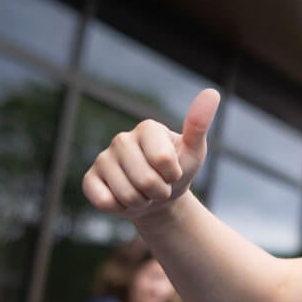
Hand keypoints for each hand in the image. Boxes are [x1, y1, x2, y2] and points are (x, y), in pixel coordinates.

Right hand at [82, 89, 219, 220]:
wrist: (159, 198)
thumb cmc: (178, 171)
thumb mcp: (194, 151)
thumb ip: (199, 124)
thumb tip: (212, 92)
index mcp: (147, 128)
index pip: (163, 159)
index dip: (173, 174)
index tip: (174, 171)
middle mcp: (121, 139)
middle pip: (146, 180)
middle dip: (160, 192)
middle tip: (160, 186)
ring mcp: (103, 158)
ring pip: (127, 194)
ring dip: (142, 201)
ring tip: (144, 192)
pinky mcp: (89, 179)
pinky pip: (104, 201)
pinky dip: (121, 208)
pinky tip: (124, 198)